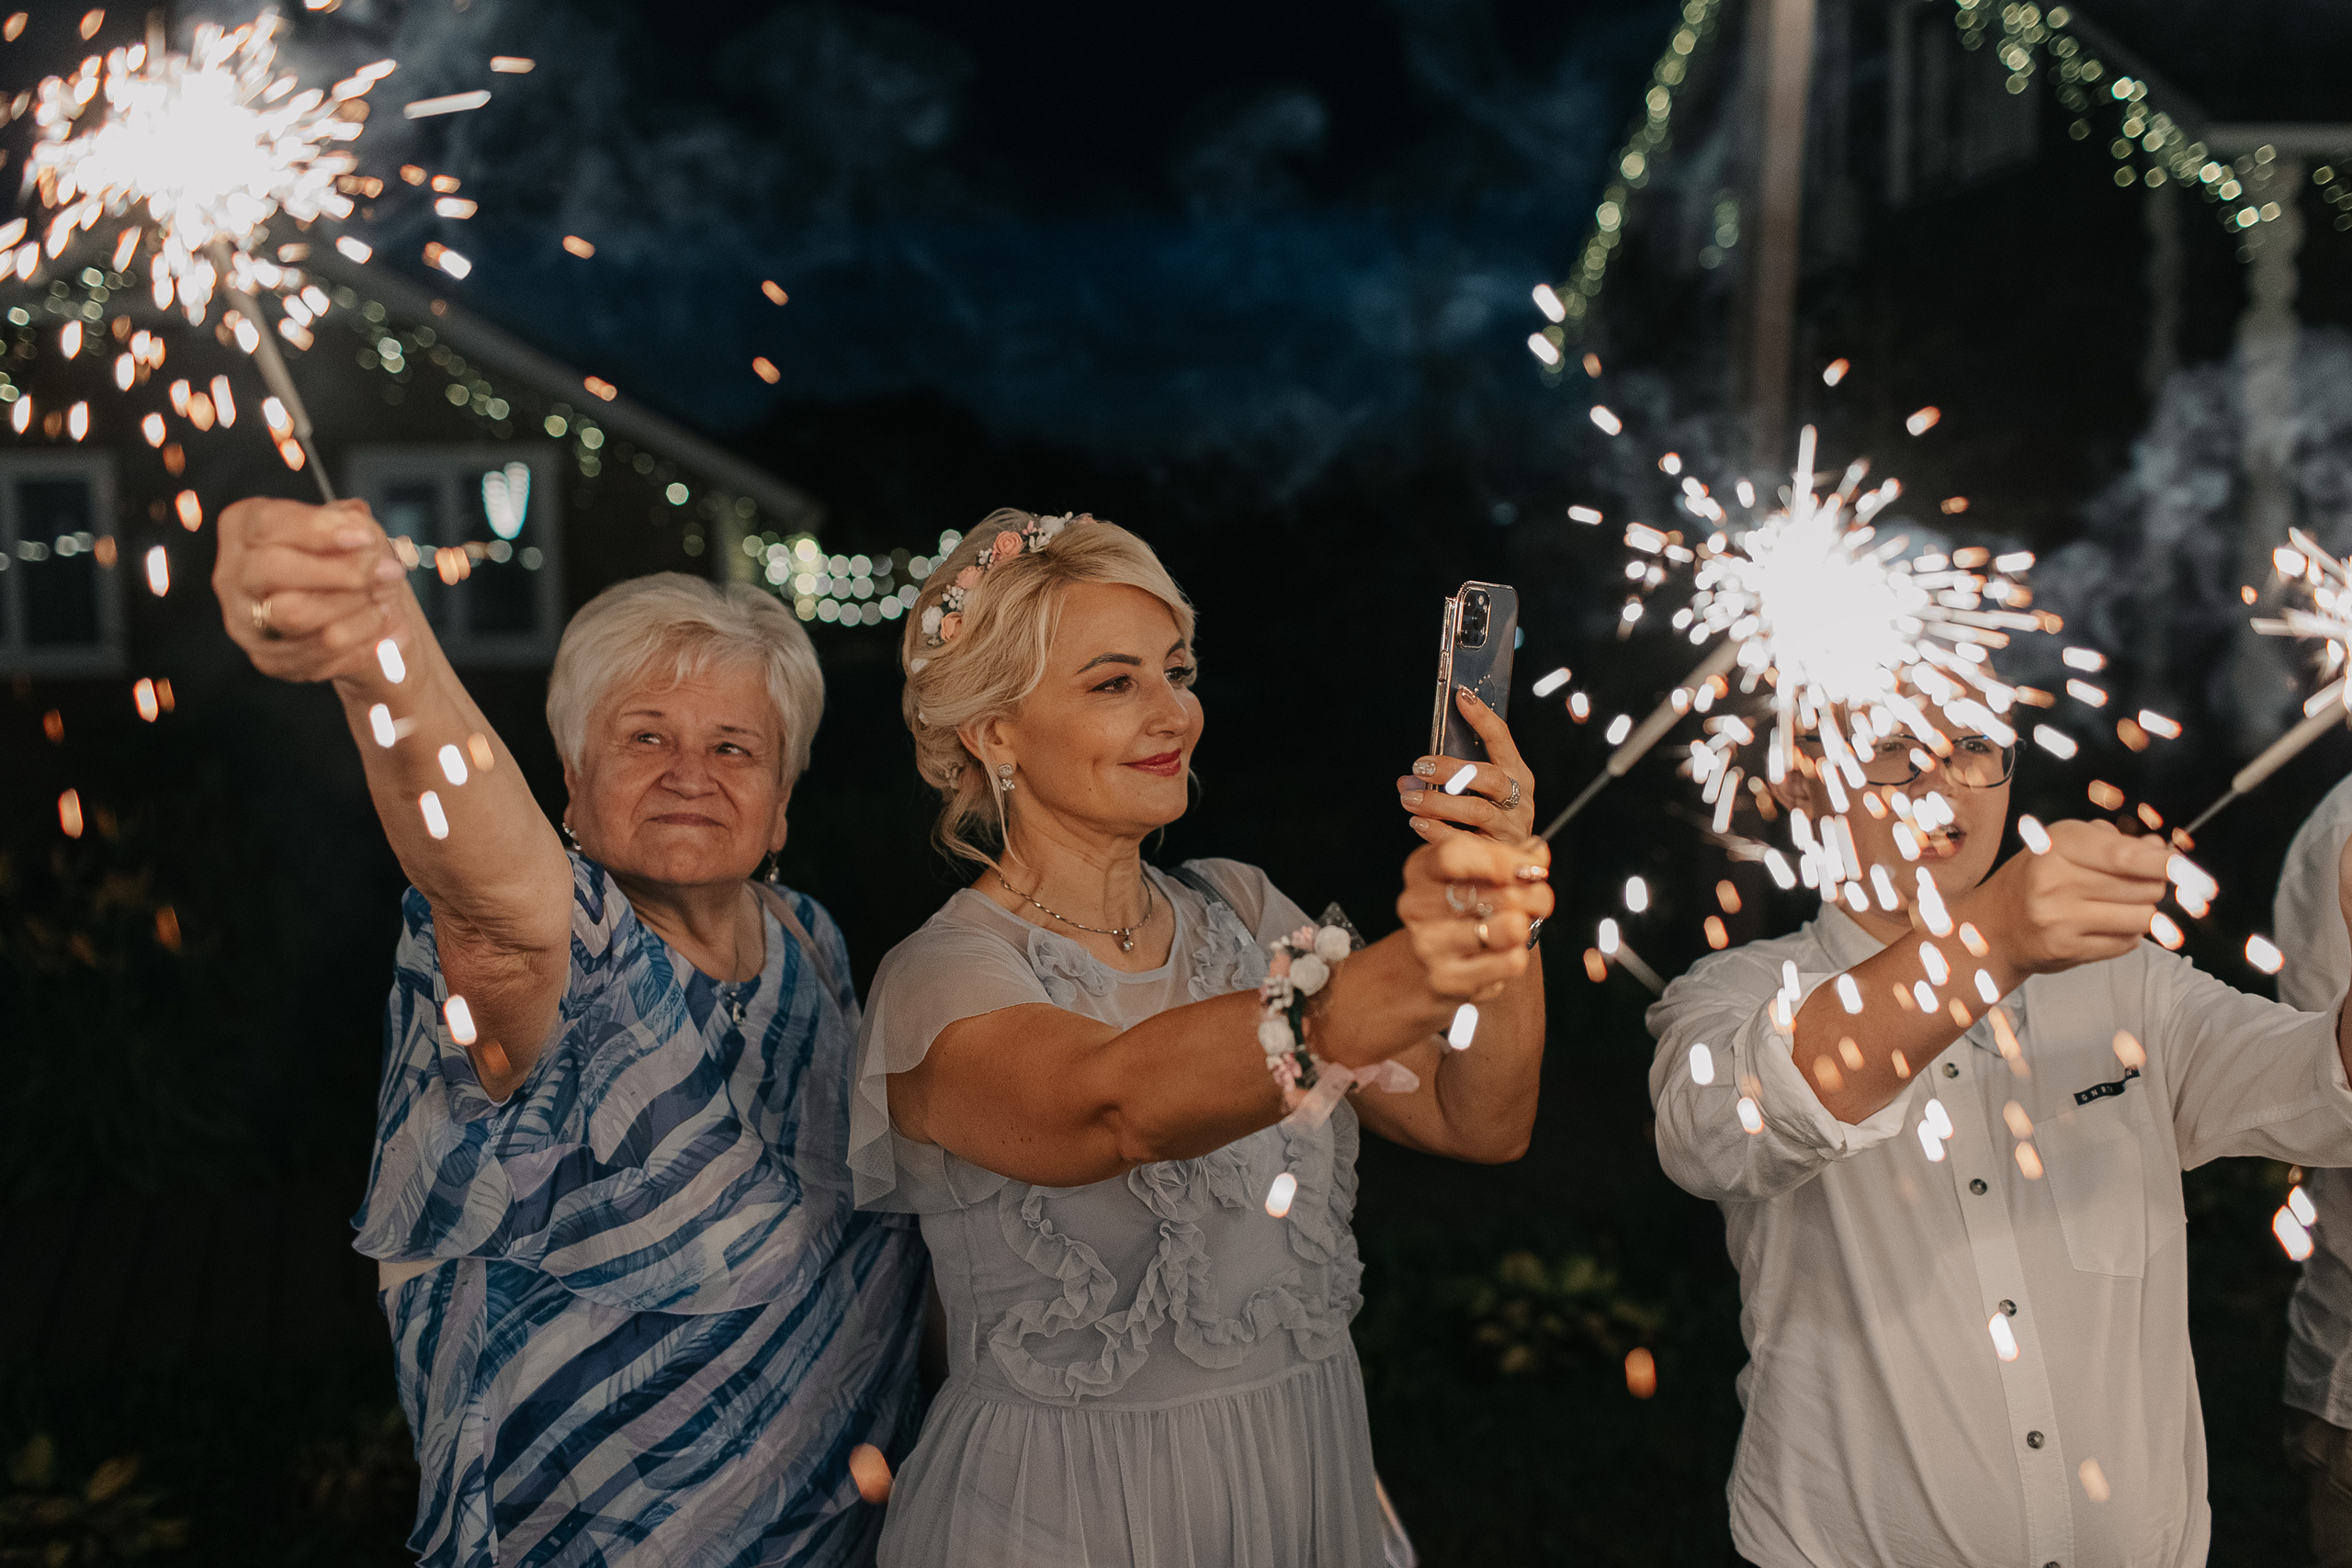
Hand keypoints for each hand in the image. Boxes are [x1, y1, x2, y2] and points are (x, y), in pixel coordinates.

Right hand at [212, 497, 407, 682]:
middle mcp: (232, 576)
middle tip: (387, 572)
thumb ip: (349, 520)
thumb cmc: (343, 556)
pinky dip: (363, 641)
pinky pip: (317, 654)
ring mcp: (245, 621)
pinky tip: (392, 627)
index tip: (364, 537)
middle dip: (337, 570)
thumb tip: (356, 523)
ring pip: (294, 614)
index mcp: (241, 529)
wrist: (352, 609)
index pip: (266, 525)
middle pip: (272, 569)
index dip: (317, 530)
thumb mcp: (347, 526)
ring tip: (389, 600)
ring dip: (352, 607)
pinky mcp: (269, 659)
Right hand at [1396, 830, 1551, 999]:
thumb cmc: (1462, 907)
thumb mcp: (1479, 871)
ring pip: (1507, 929)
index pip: (1454, 856)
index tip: (1533, 867)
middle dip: (1532, 894)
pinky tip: (1507, 951)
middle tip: (1541, 896)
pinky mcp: (1445, 978)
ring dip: (1528, 925)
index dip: (1502, 860)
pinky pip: (1509, 962)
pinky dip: (1519, 955)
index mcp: (1422, 870)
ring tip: (1523, 924)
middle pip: (1492, 894)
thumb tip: (1537, 852)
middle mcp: (1417, 906)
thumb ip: (1511, 856)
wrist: (1434, 957)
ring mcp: (1427, 945)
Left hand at [1400, 687, 1535, 844]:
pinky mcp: (1499, 855)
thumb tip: (1406, 780)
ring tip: (1408, 798)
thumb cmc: (1486, 822)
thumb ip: (1442, 782)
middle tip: (1420, 766)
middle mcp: (1520, 799)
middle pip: (1490, 777)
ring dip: (1438, 802)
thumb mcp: (1472, 794)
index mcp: (1517, 775)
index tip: (1461, 696)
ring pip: (1477, 811)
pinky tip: (1417, 823)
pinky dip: (1437, 831)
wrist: (1504, 869)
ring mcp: (1512, 828)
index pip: (1502, 740)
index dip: (1483, 718)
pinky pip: (1465, 842)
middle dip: (1452, 769)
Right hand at [1951, 817, 2169, 977]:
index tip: (2188, 868)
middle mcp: (2055, 882)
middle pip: (2144, 887)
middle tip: (2139, 884)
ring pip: (2142, 917)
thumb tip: (2160, 848)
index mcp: (2057, 846)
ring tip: (2120, 906)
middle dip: (2153, 885)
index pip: (2126, 856)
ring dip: (2143, 912)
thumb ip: (2115, 844)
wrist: (1993, 925)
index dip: (2165, 862)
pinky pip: (2126, 943)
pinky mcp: (2067, 950)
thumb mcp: (2066, 846)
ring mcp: (2060, 919)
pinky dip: (2127, 935)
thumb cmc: (2036, 879)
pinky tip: (2106, 926)